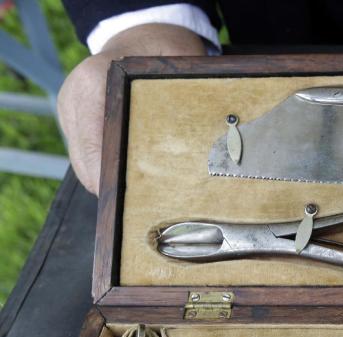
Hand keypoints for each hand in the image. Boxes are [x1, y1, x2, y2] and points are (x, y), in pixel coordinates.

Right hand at [57, 24, 206, 194]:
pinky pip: (86, 154)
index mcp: (93, 83)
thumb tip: (186, 155)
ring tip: (137, 198)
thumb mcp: (173, 71)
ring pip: (82, 161)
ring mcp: (69, 108)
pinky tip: (128, 179)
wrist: (142, 34)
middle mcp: (74, 97)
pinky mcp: (73, 118)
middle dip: (110, 186)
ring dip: (107, 180)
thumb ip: (171, 107)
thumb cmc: (161, 53)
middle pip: (84, 159)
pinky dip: (105, 168)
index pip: (95, 145)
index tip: (132, 201)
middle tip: (140, 208)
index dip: (110, 178)